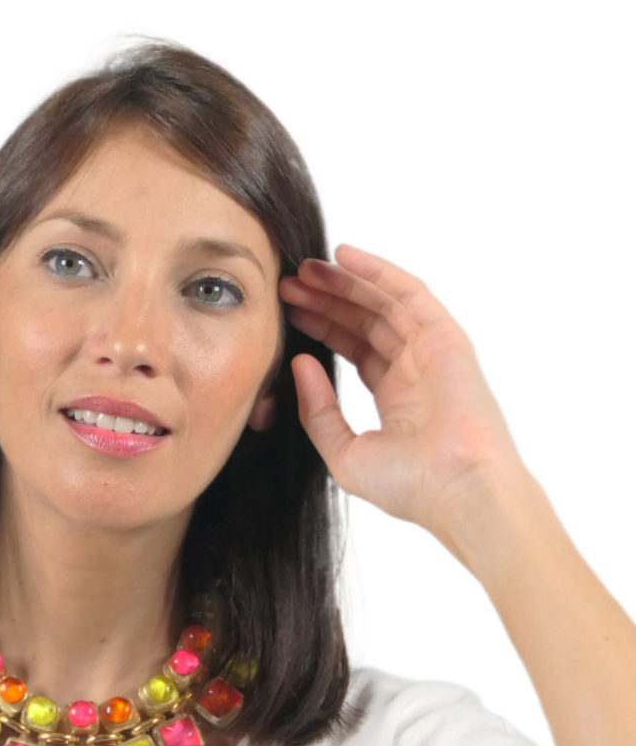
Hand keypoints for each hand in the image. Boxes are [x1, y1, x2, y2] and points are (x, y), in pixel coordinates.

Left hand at [279, 244, 526, 548]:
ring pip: (382, 303)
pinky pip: (409, 294)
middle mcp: (415, 369)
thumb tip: (299, 363)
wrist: (458, 490)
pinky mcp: (446, 338)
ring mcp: (432, 352)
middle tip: (288, 283)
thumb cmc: (409, 485)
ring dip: (343, 283)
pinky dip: (378, 272)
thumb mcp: (345, 452)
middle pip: (364, 320)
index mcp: (396, 397)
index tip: (287, 310)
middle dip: (326, 299)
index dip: (320, 325)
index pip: (353, 347)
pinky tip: (344, 256)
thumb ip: (318, 411)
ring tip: (304, 269)